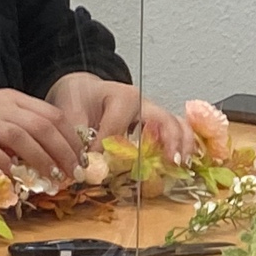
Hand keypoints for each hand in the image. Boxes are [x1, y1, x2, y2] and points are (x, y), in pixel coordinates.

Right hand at [0, 87, 81, 176]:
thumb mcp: (2, 116)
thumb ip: (26, 129)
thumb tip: (56, 156)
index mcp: (14, 99)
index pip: (53, 115)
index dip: (72, 139)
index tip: (82, 159)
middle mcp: (1, 106)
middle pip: (42, 126)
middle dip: (63, 152)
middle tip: (73, 173)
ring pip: (19, 136)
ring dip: (41, 159)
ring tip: (53, 178)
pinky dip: (4, 163)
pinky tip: (16, 176)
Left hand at [46, 73, 195, 160]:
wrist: (84, 88)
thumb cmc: (79, 97)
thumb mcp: (71, 113)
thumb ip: (78, 138)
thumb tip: (88, 165)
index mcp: (122, 97)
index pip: (119, 128)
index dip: (106, 148)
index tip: (94, 166)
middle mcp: (143, 103)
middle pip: (165, 121)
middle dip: (170, 142)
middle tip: (171, 163)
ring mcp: (153, 112)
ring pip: (177, 125)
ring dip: (183, 145)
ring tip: (181, 165)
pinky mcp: (156, 122)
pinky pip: (177, 130)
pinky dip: (184, 144)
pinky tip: (182, 161)